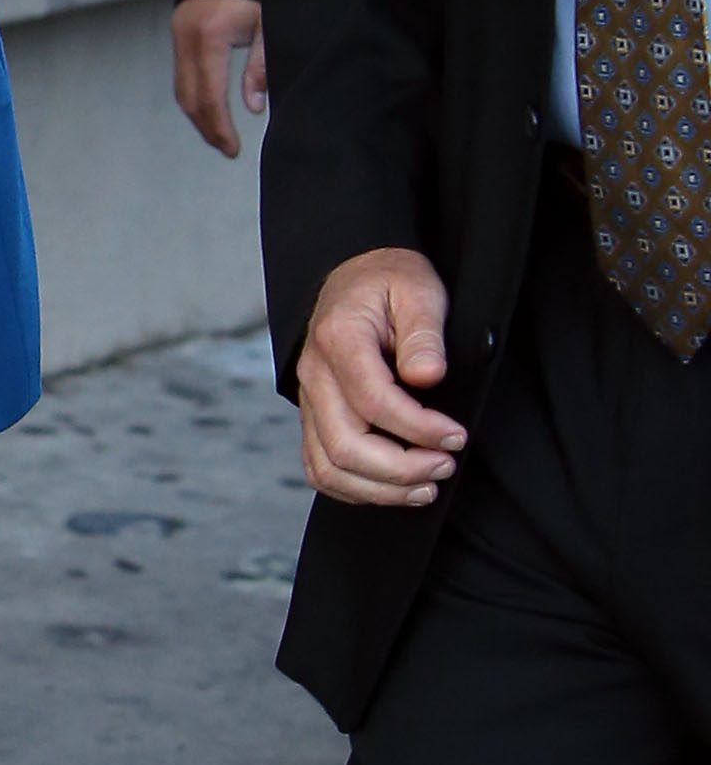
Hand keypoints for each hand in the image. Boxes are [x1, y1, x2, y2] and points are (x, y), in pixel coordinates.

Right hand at [171, 0, 266, 158]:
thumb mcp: (267, 26)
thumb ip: (260, 67)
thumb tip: (253, 109)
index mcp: (210, 36)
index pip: (211, 96)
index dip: (221, 127)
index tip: (233, 149)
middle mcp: (187, 38)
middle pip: (190, 99)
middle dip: (208, 128)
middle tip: (228, 150)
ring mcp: (178, 36)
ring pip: (181, 91)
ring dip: (199, 117)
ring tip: (220, 136)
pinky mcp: (179, 35)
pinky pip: (181, 77)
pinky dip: (194, 99)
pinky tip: (210, 111)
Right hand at [296, 248, 466, 507]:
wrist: (354, 276)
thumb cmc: (389, 282)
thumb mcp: (418, 291)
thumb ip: (424, 334)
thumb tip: (428, 377)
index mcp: (338, 339)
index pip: (373, 402)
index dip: (419, 429)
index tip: (456, 436)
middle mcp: (313, 374)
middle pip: (345, 445)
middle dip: (401, 469)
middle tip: (445, 466)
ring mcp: (308, 399)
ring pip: (329, 466)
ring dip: (379, 489)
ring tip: (425, 488)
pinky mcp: (313, 417)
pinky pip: (320, 468)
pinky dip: (354, 489)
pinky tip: (392, 489)